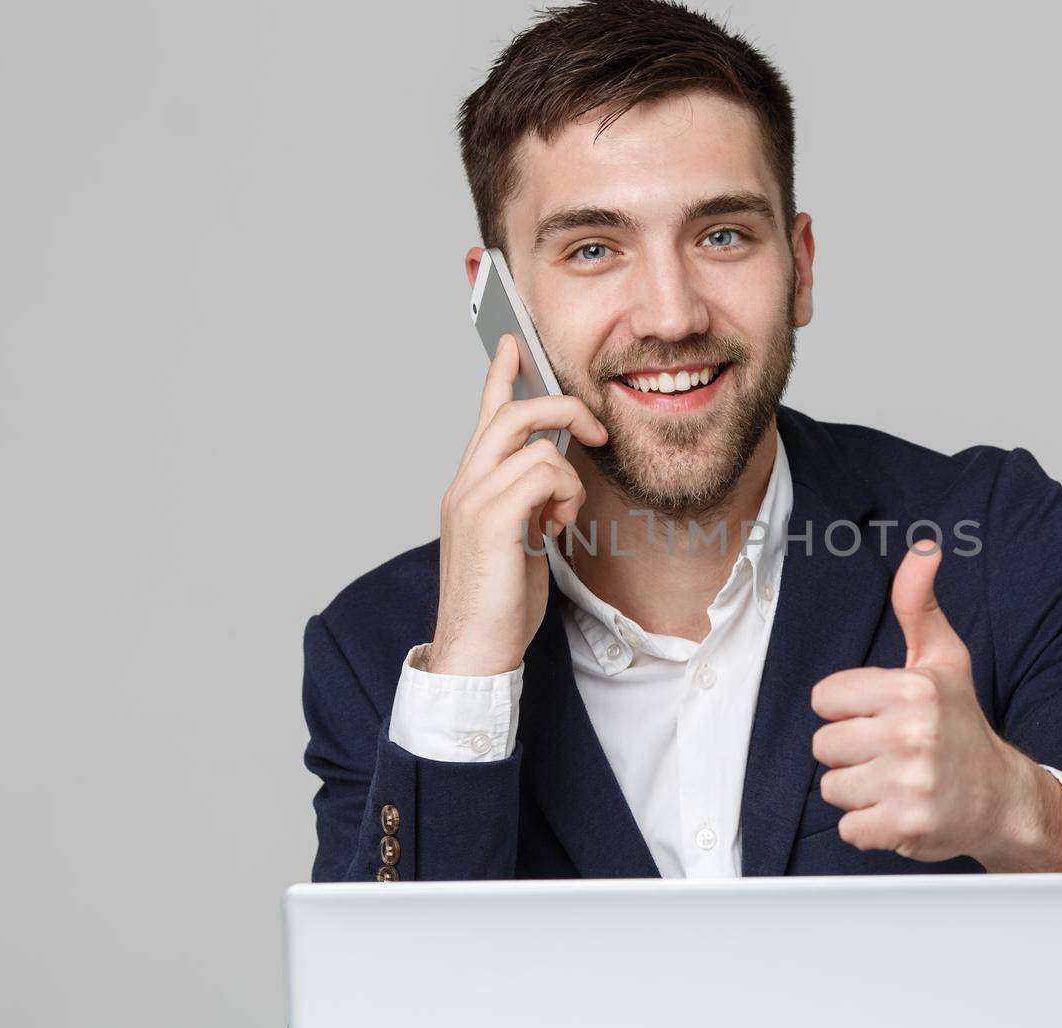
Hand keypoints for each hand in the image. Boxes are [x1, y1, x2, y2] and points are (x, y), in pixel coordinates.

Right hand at [428, 333, 607, 675]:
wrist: (475, 651)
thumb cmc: (498, 603)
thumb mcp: (519, 541)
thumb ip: (529, 504)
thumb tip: (555, 482)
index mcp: (470, 487)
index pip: (485, 417)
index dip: (500, 376)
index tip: (513, 343)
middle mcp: (465, 485)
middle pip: (513, 413)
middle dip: (563, 408)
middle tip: (596, 431)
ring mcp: (473, 499)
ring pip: (537, 444)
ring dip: (568, 478)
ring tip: (563, 518)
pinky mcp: (490, 518)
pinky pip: (544, 473)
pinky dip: (564, 496)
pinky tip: (557, 528)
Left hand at [809, 540, 1061, 871]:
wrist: (1003, 798)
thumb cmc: (962, 726)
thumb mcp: (943, 660)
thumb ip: (918, 604)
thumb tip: (924, 549)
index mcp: (912, 689)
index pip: (825, 698)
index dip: (848, 710)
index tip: (880, 717)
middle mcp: (911, 734)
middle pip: (824, 744)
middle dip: (851, 752)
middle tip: (891, 753)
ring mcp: (909, 782)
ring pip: (832, 787)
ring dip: (858, 790)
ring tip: (895, 781)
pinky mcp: (905, 825)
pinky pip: (849, 827)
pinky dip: (868, 826)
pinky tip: (897, 810)